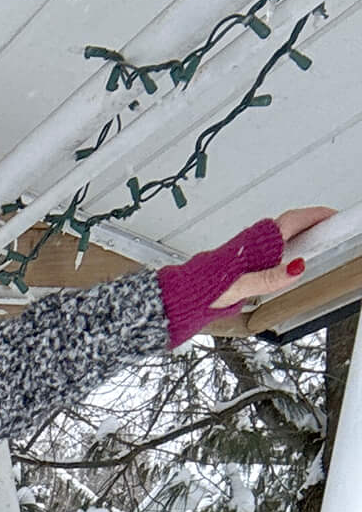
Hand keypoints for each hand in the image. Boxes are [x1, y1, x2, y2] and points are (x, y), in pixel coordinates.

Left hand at [211, 206, 336, 310]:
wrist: (181, 296)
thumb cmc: (204, 290)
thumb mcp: (240, 288)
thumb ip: (269, 279)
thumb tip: (296, 268)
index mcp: (255, 246)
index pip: (292, 222)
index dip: (314, 216)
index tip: (331, 215)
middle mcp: (251, 243)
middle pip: (287, 225)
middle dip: (309, 222)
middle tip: (328, 224)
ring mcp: (246, 250)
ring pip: (277, 233)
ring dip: (297, 230)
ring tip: (315, 235)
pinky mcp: (241, 259)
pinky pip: (268, 244)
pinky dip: (284, 242)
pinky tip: (287, 252)